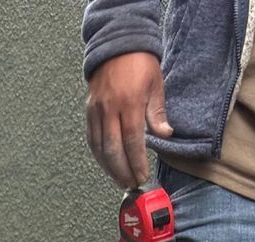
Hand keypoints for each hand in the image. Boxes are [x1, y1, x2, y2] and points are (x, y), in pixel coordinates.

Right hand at [87, 51, 170, 190]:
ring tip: (120, 180)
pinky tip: (107, 166)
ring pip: (100, 148)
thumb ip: (157, 112)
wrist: (117, 44)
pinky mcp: (89, 112)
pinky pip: (92, 140)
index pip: (132, 141)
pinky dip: (99, 156)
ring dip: (110, 168)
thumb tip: (165, 135)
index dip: (137, 162)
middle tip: (131, 183)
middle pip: (114, 150)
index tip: (142, 175)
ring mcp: (97, 111)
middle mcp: (110, 109)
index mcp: (129, 102)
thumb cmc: (139, 63)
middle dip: (123, 171)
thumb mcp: (155, 84)